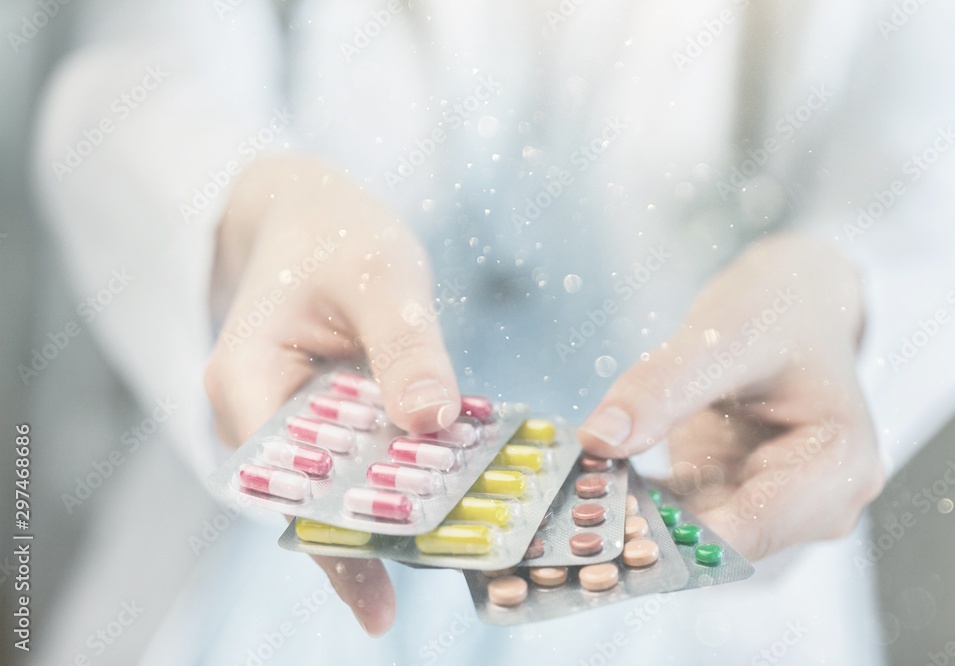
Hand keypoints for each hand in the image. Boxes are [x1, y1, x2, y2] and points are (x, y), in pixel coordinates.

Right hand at [204, 157, 460, 634]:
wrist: (310, 215)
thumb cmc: (334, 234)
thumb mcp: (380, 275)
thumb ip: (405, 346)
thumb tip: (433, 421)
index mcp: (245, 379)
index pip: (287, 475)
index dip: (340, 519)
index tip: (402, 547)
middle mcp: (252, 414)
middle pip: (312, 492)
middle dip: (374, 524)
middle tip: (446, 552)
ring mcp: (283, 422)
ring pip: (337, 481)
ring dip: (392, 501)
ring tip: (457, 532)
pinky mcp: (319, 421)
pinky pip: (356, 456)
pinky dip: (397, 468)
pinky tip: (448, 484)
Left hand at [578, 234, 884, 559]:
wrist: (793, 297)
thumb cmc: (778, 309)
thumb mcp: (720, 336)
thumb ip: (661, 387)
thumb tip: (599, 437)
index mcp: (839, 464)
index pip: (752, 525)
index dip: (679, 535)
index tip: (611, 524)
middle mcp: (818, 499)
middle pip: (726, 538)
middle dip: (654, 529)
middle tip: (584, 511)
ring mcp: (778, 501)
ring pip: (698, 531)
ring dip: (641, 520)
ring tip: (583, 500)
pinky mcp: (737, 491)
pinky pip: (685, 511)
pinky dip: (642, 503)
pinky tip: (598, 485)